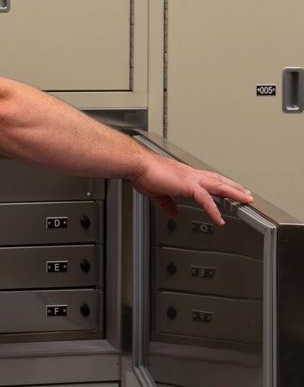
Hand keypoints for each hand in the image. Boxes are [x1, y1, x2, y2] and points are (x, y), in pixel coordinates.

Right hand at [131, 152, 252, 225]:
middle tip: (247, 194)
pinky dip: (214, 210)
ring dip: (235, 193)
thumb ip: (167, 204)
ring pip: (219, 186)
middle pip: (219, 181)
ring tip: (247, 201)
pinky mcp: (188, 186)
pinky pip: (206, 200)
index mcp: (184, 176)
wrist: (138, 166)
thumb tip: (173, 212)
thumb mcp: (157, 193)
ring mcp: (191, 179)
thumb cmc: (144, 174)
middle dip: (235, 188)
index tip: (230, 189)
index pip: (208, 180)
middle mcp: (191, 175)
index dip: (221, 185)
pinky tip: (219, 219)